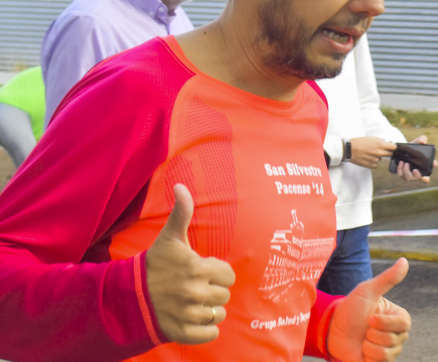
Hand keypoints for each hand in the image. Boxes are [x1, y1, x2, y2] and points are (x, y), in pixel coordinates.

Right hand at [145, 184, 235, 343]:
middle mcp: (194, 292)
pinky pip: (210, 333)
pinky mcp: (182, 332)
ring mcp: (188, 314)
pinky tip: (190, 318)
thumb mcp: (170, 238)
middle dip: (212, 290)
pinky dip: (204, 329)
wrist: (127, 296)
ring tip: (190, 302)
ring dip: (208, 309)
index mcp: (197, 268)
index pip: (228, 274)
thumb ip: (181, 212)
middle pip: (224, 295)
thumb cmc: (154, 265)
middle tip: (193, 287)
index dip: (216, 272)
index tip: (201, 271)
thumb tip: (181, 185)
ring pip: (218, 314)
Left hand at [327, 258, 411, 361]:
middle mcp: (398, 335)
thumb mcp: (368, 291)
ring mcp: (390, 350)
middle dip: (373, 334)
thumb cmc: (351, 309)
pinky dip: (367, 357)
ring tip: (362, 340)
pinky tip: (362, 351)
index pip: (403, 323)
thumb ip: (388, 278)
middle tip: (364, 329)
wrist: (332, 330)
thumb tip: (405, 260)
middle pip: (394, 340)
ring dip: (368, 346)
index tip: (370, 317)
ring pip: (386, 353)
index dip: (384, 322)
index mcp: (399, 318)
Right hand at [348, 137, 396, 169]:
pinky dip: (373, 163)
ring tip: (369, 153)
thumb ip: (381, 141)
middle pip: (390, 154)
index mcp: (380, 144)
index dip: (393, 147)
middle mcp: (379, 152)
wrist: (349, 149)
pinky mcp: (370, 165)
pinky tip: (367, 159)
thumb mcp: (372, 138)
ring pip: (381, 159)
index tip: (391, 148)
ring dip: (377, 157)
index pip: (394, 147)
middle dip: (387, 152)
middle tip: (379, 150)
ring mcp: (375, 159)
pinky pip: (376, 165)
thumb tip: (387, 143)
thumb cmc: (360, 142)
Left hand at [395, 135, 436, 183]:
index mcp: (425, 167)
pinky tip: (400, 163)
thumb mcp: (416, 143)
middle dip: (418, 176)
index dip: (433, 168)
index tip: (434, 163)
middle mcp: (418, 174)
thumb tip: (423, 141)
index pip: (434, 168)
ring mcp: (410, 175)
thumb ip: (421, 139)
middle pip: (423, 180)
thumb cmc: (412, 148)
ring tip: (405, 163)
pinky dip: (400, 170)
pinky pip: (401, 175)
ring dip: (407, 171)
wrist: (400, 151)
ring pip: (409, 178)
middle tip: (415, 170)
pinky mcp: (402, 174)